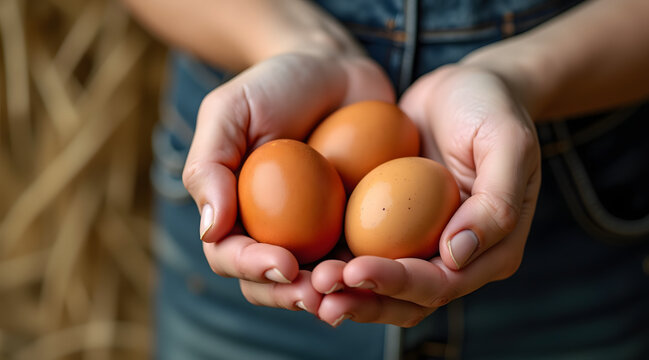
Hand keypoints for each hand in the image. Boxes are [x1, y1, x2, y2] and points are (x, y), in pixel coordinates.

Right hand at [182, 51, 393, 314]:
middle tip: (318, 293)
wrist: (331, 68)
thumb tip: (210, 231)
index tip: (283, 263)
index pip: (231, 255)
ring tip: (349, 289)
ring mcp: (316, 232)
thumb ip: (209, 167)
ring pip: (317, 280)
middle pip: (272, 282)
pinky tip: (384, 270)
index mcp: (233, 213)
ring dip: (331, 293)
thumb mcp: (229, 111)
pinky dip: (368, 271)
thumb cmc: (274, 85)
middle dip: (292, 295)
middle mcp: (272, 230)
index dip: (252, 268)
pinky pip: (361, 256)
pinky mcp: (355, 224)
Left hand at [312, 64, 541, 326]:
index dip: (397, 284)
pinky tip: (301, 260)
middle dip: (362, 301)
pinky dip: (336, 263)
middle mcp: (454, 259)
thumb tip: (456, 255)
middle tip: (318, 291)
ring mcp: (421, 244)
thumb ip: (496, 203)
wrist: (463, 87)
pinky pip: (362, 253)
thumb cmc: (490, 108)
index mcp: (490, 252)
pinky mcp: (392, 228)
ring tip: (304, 287)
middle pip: (406, 299)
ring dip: (344, 293)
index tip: (355, 270)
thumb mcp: (508, 143)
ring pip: (381, 288)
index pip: (441, 284)